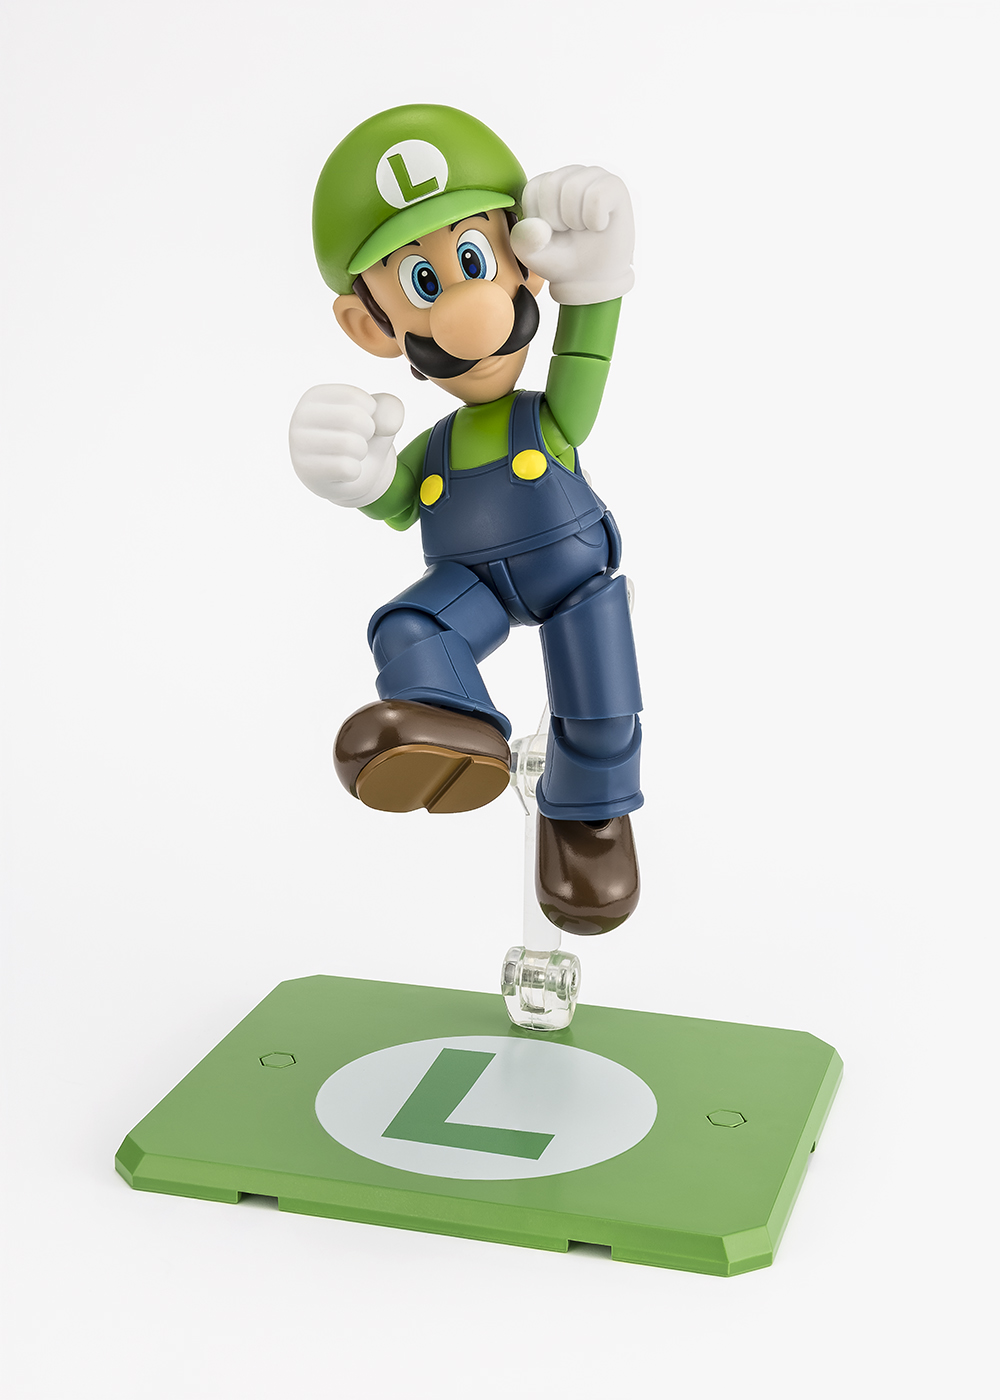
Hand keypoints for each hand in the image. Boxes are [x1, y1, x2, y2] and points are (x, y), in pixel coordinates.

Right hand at [289, 385, 403, 507]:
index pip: (356, 398)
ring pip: (350, 445)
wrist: (350, 477)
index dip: (370, 415)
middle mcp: (300, 417)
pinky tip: (343, 472)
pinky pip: (347, 469)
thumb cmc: (362, 439)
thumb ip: (391, 408)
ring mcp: (299, 446)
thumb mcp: (381, 417)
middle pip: (354, 419)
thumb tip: (386, 426)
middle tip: (357, 441)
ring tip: (350, 455)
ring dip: (361, 453)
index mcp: (315, 397)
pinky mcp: (307, 472)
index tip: (359, 424)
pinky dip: (355, 472)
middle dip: (367, 433)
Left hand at [510, 166, 634, 305]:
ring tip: (584, 228)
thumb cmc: (561, 260)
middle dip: (557, 220)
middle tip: (569, 231)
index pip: (532, 189)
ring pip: (574, 188)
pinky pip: (596, 196)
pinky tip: (599, 225)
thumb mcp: (532, 254)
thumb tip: (535, 225)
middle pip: (551, 185)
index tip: (551, 232)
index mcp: (546, 183)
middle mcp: (570, 174)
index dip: (539, 220)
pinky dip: (595, 220)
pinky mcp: (614, 186)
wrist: (589, 279)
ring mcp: (593, 176)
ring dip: (576, 220)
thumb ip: (522, 240)